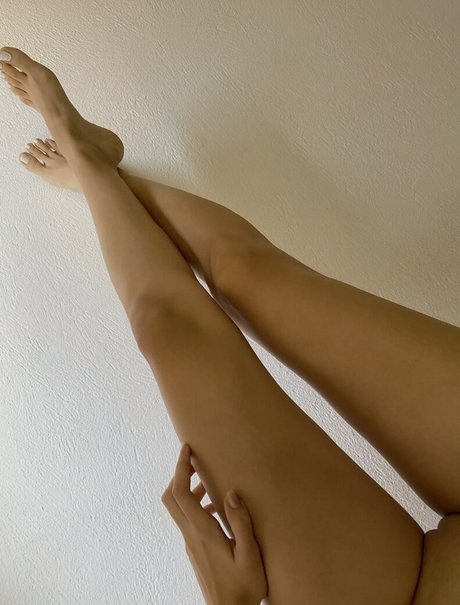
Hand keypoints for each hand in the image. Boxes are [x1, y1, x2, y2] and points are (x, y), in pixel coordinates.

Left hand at [161, 443, 267, 604]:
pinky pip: (188, 521)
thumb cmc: (244, 588)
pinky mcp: (195, 551)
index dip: (180, 468)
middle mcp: (191, 536)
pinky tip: (216, 508)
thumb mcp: (249, 554)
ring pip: (179, 510)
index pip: (181, 493)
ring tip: (208, 480)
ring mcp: (191, 544)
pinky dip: (196, 505)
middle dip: (179, 474)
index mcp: (202, 533)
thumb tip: (230, 494)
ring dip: (188, 490)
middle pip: (171, 498)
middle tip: (193, 458)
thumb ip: (240, 523)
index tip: (186, 449)